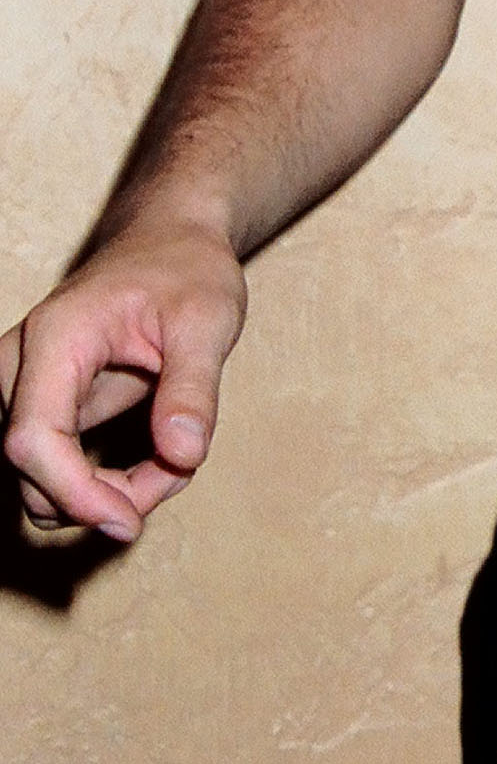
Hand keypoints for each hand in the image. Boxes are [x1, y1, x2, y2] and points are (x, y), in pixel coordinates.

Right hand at [2, 215, 246, 542]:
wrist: (171, 241)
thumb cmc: (187, 270)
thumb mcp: (209, 321)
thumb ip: (194, 389)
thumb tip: (183, 455)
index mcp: (55, 338)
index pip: (32, 440)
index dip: (76, 493)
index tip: (131, 522)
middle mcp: (20, 367)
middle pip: (33, 472)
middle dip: (109, 494)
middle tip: (182, 465)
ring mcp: (24, 390)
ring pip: (45, 482)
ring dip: (111, 491)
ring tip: (177, 449)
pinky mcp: (41, 409)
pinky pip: (60, 470)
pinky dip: (107, 481)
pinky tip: (161, 450)